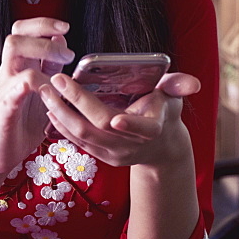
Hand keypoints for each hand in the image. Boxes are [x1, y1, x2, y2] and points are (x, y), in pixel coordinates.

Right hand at [0, 18, 74, 180]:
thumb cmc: (21, 124)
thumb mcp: (44, 92)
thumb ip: (51, 69)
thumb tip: (61, 41)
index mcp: (19, 67)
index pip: (24, 31)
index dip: (45, 24)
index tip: (66, 28)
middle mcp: (9, 72)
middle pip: (17, 33)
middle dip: (43, 33)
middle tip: (67, 52)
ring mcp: (5, 88)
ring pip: (13, 50)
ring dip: (41, 51)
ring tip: (61, 66)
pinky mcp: (3, 108)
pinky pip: (12, 88)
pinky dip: (29, 83)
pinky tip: (44, 88)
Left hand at [39, 71, 200, 167]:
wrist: (160, 146)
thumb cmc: (163, 111)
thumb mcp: (173, 96)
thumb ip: (178, 86)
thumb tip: (192, 83)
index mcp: (153, 130)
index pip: (142, 129)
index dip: (131, 125)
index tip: (116, 118)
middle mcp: (132, 145)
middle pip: (99, 128)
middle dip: (75, 104)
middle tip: (56, 81)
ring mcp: (114, 154)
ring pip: (82, 136)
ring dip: (60, 114)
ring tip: (45, 92)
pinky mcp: (101, 157)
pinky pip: (77, 142)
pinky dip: (61, 125)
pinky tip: (49, 108)